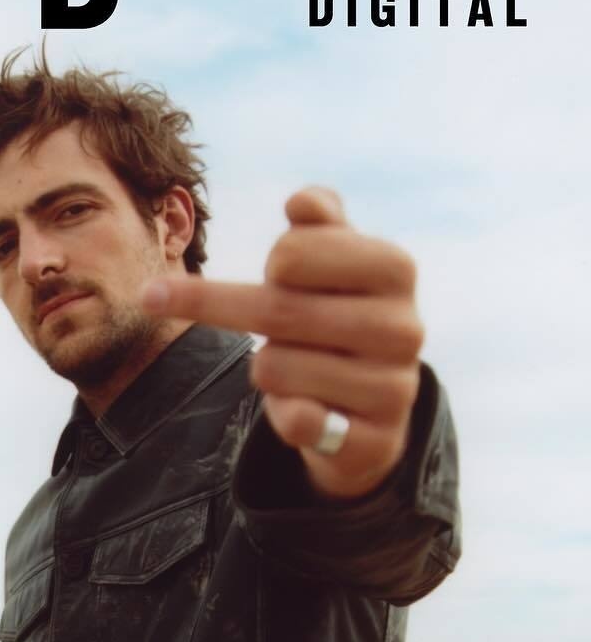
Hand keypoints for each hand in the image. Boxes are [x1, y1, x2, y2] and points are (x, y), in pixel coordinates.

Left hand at [142, 187, 423, 499]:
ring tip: (300, 369)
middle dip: (239, 313)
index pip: (291, 253)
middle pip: (274, 312)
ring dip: (265, 369)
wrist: (373, 411)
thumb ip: (318, 226)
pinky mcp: (372, 440)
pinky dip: (281, 412)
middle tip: (263, 321)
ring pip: (272, 368)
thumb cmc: (340, 317)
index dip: (271, 264)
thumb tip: (301, 202)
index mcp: (395, 269)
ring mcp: (392, 387)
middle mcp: (403, 327)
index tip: (278, 272)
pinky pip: (293, 420)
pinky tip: (308, 408)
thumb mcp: (335, 264)